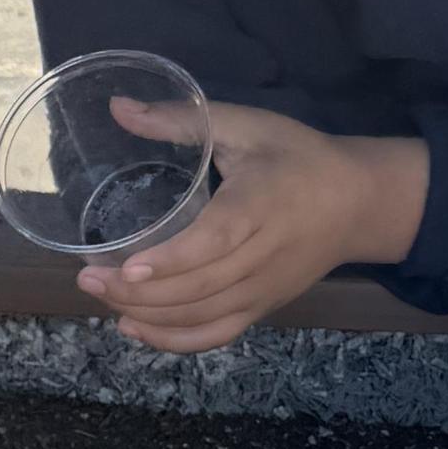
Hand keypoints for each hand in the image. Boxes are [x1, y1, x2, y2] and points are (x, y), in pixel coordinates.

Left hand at [78, 104, 428, 354]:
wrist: (359, 202)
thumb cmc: (297, 156)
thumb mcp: (246, 125)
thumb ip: (182, 119)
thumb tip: (118, 108)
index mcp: (261, 204)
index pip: (216, 240)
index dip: (173, 259)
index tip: (127, 267)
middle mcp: (264, 256)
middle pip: (200, 287)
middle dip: (139, 291)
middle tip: (87, 278)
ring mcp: (265, 289)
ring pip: (203, 316)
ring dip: (149, 315)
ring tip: (100, 296)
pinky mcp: (263, 307)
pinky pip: (217, 334)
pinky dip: (175, 340)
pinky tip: (135, 328)